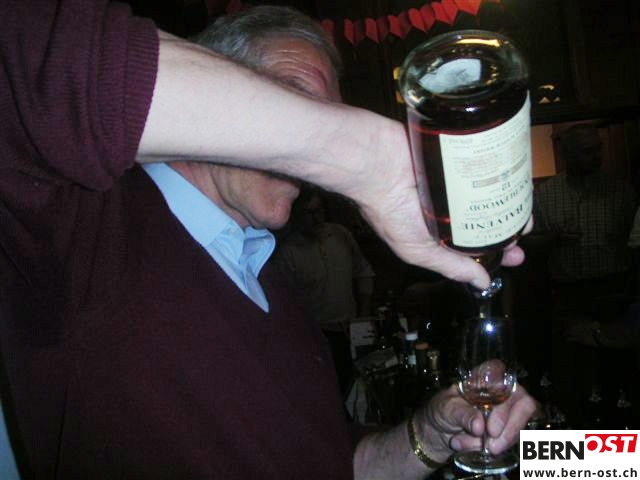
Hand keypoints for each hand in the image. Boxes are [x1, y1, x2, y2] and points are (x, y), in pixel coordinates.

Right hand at [349, 121, 530, 290]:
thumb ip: (451, 266)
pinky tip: (512, 180)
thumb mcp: (419, 250)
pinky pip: (486, 168)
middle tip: (522, 232)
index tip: (515, 255)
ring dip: (508, 200)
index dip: (496, 251)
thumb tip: (481, 283)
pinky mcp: (458, 161)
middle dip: (508, 228)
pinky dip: (499, 174)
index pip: (475, 246)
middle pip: (487, 218)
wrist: (379, 166)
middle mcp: (449, 208)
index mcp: (439, 233)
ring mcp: (455, 184)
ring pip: (490, 193)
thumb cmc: (388, 209)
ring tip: (521, 206)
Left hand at [415, 383, 536, 458]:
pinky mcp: (510, 431)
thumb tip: (479, 425)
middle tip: (492, 441)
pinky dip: (500, 448)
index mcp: (482, 379)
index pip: (499, 371)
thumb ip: (462, 414)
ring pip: (523, 425)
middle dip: (510, 426)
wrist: (437, 434)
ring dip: (503, 441)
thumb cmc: (441, 412)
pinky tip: (480, 450)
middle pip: (522, 402)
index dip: (501, 386)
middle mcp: (501, 392)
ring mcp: (509, 413)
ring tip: (480, 448)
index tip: (491, 407)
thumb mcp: (446, 409)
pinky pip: (517, 441)